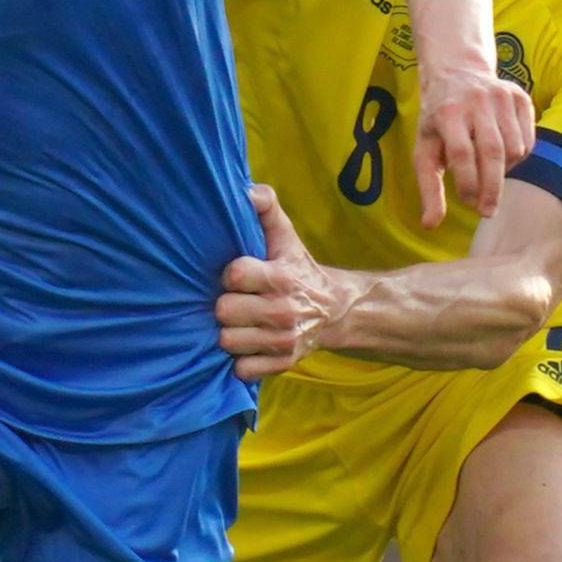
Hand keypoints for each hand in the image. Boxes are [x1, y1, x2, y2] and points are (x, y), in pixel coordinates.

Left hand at [215, 184, 351, 380]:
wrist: (336, 310)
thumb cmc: (298, 268)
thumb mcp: (286, 236)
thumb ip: (266, 207)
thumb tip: (245, 191)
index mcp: (281, 278)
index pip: (235, 275)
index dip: (230, 274)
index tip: (238, 274)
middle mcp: (282, 312)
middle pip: (224, 312)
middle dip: (225, 305)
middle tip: (236, 300)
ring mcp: (282, 341)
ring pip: (229, 342)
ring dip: (231, 332)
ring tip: (240, 322)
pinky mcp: (282, 364)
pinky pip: (243, 370)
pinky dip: (241, 359)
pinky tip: (248, 344)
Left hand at [412, 61, 537, 228]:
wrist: (457, 73)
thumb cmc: (438, 121)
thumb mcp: (425, 149)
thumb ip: (429, 188)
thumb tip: (430, 225)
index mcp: (447, 111)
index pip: (462, 153)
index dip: (468, 183)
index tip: (468, 203)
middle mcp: (476, 99)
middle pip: (492, 151)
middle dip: (492, 187)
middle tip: (488, 211)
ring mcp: (502, 95)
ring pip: (514, 147)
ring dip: (505, 172)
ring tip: (490, 176)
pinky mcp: (520, 97)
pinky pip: (528, 139)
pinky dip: (518, 157)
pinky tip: (502, 159)